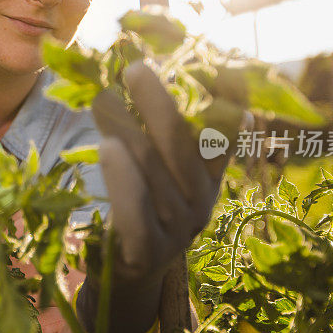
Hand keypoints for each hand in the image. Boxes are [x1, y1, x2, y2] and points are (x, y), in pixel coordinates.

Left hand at [77, 60, 231, 332]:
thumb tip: (144, 64)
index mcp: (210, 178)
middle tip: (135, 68)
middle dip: (158, 103)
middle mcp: (202, 201)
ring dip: (127, 130)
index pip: (228, 133)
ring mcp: (177, 230)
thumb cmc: (142, 205)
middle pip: (183, 145)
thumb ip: (159, 128)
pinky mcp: (147, 253)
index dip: (228, 96)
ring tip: (103, 98)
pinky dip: (123, 177)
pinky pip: (136, 211)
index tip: (215, 59)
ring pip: (153, 171)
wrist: (129, 273)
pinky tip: (107, 147)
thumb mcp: (160, 169)